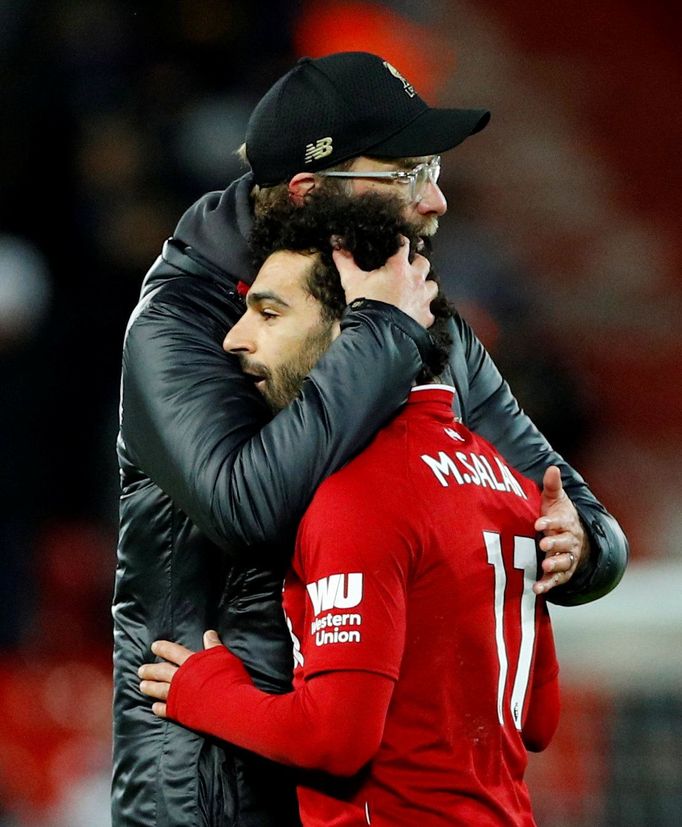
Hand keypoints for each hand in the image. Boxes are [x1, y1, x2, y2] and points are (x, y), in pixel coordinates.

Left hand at [138, 630, 222, 717]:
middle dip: (151, 670)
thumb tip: (209, 633)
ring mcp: (178, 696)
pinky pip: (165, 710)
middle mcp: (181, 678)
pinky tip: (154, 707)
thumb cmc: (228, 678)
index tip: (154, 647)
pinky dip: (159, 708)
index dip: (164, 649)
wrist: (227, 704)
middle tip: (141, 670)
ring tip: (142, 686)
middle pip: (162, 672)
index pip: (174, 652)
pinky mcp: (179, 712)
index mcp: (191, 663)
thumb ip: (214, 646)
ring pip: (160, 690)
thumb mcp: (223, 657)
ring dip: (150, 687)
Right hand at [333, 236, 437, 327]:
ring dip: (425, 286)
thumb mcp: (352, 281)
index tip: (398, 243)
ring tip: (416, 289)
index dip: (401, 242)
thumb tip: (337, 248)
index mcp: (399, 267)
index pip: (404, 245)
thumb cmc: (366, 304)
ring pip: (432, 285)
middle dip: (418, 263)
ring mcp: (422, 298)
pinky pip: (429, 311)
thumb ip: (346, 262)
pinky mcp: (424, 316)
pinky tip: (416, 312)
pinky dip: (423, 311)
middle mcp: (415, 280)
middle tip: (410, 266)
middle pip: (424, 263)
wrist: (376, 332)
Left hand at [533, 466, 589, 594]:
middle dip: (555, 544)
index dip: (551, 523)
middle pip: (565, 543)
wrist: (571, 536)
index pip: (560, 522)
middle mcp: (570, 541)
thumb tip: (552, 467)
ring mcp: (567, 558)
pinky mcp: (562, 572)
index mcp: (567, 523)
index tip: (539, 523)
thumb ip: (552, 485)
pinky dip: (548, 585)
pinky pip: (557, 580)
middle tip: (543, 544)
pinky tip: (537, 589)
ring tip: (545, 566)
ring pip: (564, 562)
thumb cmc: (558, 515)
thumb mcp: (555, 499)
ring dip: (555, 565)